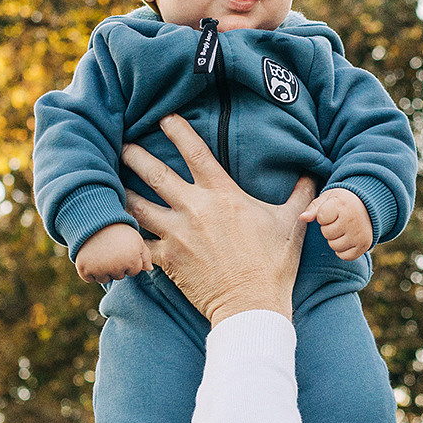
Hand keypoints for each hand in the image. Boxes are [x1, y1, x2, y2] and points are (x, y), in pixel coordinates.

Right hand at [74, 223, 151, 283]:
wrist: (91, 219)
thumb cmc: (117, 229)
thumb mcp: (136, 238)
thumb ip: (145, 255)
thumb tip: (149, 269)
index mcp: (132, 259)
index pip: (133, 272)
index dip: (128, 260)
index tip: (122, 248)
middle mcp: (116, 266)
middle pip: (119, 276)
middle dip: (116, 266)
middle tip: (109, 248)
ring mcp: (99, 269)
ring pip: (104, 279)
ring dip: (102, 270)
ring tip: (100, 252)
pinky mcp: (84, 269)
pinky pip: (89, 278)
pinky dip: (88, 271)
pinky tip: (90, 256)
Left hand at [123, 114, 315, 323]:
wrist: (252, 304)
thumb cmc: (274, 264)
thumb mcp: (291, 224)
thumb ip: (300, 195)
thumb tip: (312, 175)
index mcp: (223, 195)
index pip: (195, 152)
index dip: (177, 130)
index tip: (165, 118)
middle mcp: (195, 209)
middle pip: (155, 173)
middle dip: (136, 156)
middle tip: (123, 145)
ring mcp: (177, 234)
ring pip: (137, 205)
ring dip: (123, 191)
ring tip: (110, 182)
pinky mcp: (167, 259)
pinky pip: (137, 243)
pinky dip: (125, 236)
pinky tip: (115, 229)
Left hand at [301, 188, 374, 259]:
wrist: (368, 207)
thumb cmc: (341, 202)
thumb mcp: (327, 199)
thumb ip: (313, 208)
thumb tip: (302, 218)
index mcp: (342, 205)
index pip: (321, 217)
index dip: (322, 216)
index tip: (331, 211)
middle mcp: (353, 220)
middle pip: (327, 233)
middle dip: (328, 228)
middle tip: (337, 221)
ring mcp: (359, 234)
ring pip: (334, 246)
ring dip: (334, 240)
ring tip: (342, 230)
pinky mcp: (364, 245)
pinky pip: (345, 256)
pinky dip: (342, 250)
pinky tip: (347, 239)